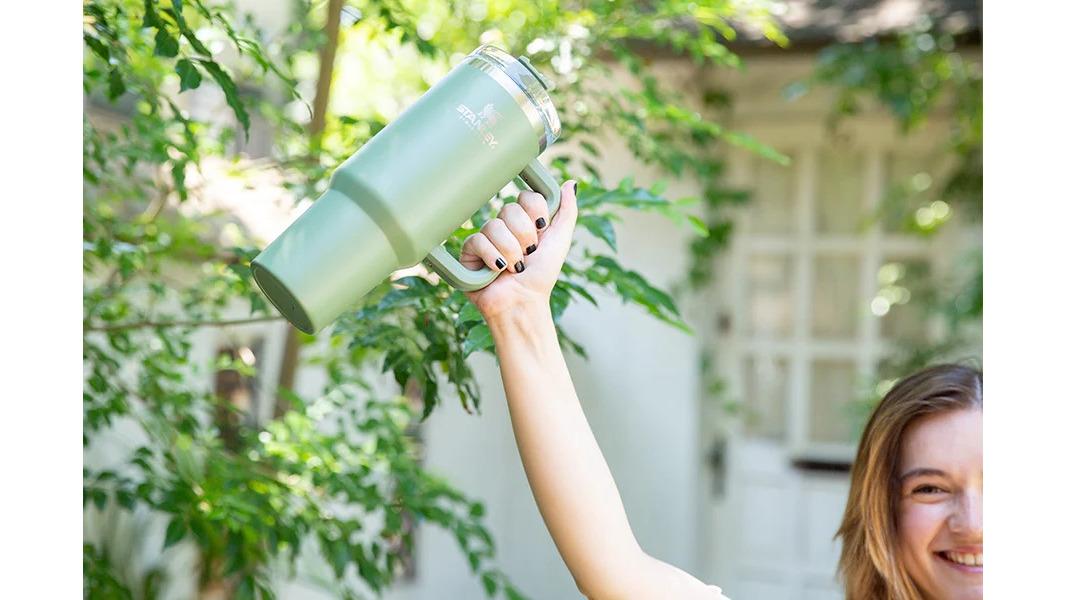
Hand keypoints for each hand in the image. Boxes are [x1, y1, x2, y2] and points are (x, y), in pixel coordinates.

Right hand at [459, 180, 577, 321]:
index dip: (536, 212)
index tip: (542, 230)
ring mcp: (486, 238)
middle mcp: (505, 227)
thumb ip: (567, 211)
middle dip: (525, 236)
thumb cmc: (542, 277)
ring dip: (511, 250)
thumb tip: (570, 183)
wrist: (524, 303)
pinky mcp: (469, 252)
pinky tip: (498, 270)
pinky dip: (493, 256)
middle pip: (510, 209)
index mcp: (525, 221)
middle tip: (528, 254)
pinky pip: (477, 240)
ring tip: (514, 267)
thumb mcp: (560, 240)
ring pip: (494, 225)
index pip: (527, 197)